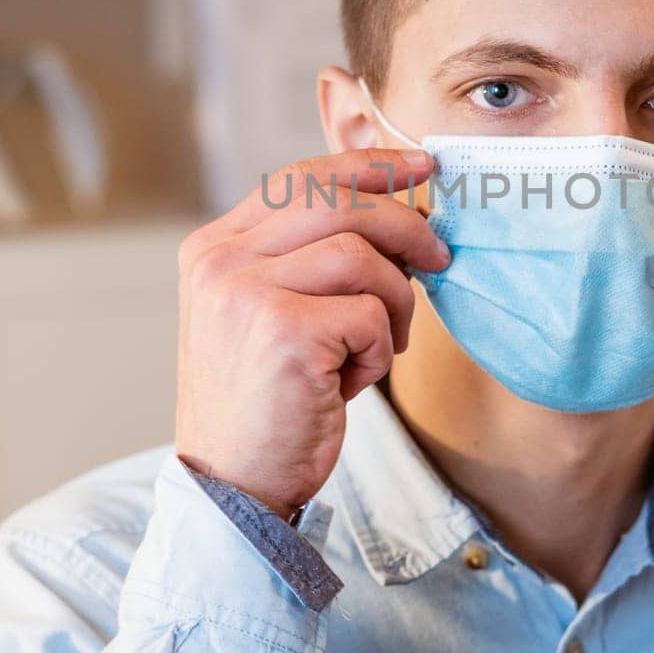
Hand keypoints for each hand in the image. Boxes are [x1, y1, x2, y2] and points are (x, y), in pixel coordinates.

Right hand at [175, 148, 448, 521]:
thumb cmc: (268, 403)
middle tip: (440, 256)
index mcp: (214, 248)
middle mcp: (220, 261)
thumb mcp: (275, 316)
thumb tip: (402, 216)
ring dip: (395, 302)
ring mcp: (246, 293)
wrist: (235, 487)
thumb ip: (310, 261)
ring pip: (362, 255)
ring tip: (381, 345)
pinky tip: (353, 380)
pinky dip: (379, 348)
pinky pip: (370, 312)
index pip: (300, 177)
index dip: (368, 166)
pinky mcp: (283, 331)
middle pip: (337, 201)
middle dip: (405, 224)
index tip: (419, 168)